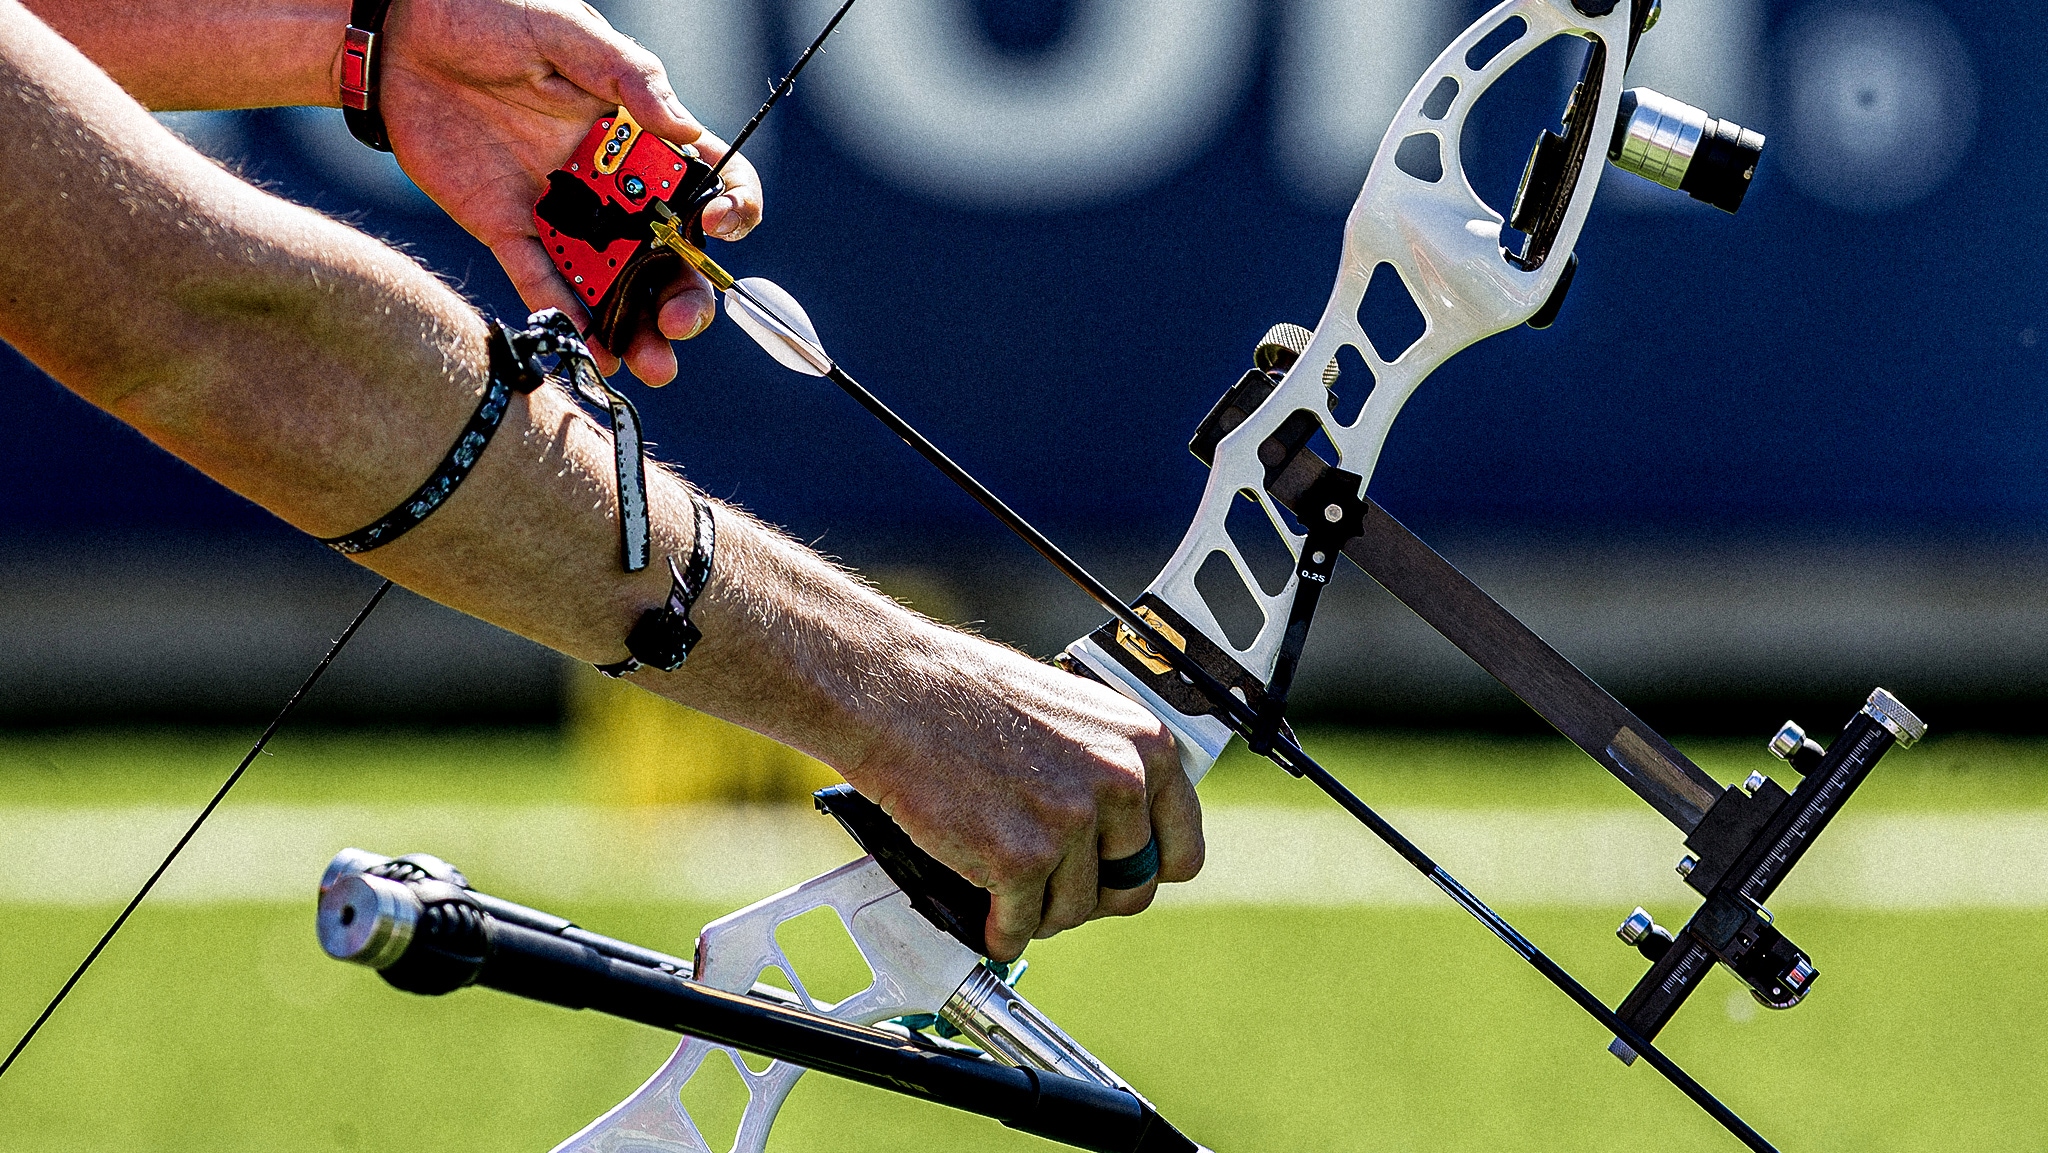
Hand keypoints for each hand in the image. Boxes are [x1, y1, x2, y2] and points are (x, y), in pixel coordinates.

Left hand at [371, 0, 763, 384]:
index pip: (710, 180)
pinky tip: (586, 346)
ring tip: (646, 364)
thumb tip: (684, 131)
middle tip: (679, 322)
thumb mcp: (567, 33)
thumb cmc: (489, 13)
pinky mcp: (509, 228)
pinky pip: (542, 282)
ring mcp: (563, 211)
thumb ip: (628, 77)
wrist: (398, 34)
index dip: (730, 209)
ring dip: (635, 328)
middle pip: (669, 253)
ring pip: (614, 283)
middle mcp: (612, 181)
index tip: (716, 227)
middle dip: (686, 297)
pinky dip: (565, 317)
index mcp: (641, 134)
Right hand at [844, 634, 1203, 961]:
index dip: (1142, 871)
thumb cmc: (970, 696)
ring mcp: (1071, 823)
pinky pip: (1020, 926)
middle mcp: (1121, 783)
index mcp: (1146, 747)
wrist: (899, 693)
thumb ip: (1110, 769)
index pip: (1183, 849)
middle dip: (1090, 897)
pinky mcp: (1020, 859)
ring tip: (1006, 886)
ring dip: (1039, 911)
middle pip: (1131, 890)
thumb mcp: (1075, 715)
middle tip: (1052, 887)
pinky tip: (985, 913)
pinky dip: (1000, 930)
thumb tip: (1122, 830)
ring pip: (1074, 912)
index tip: (1114, 876)